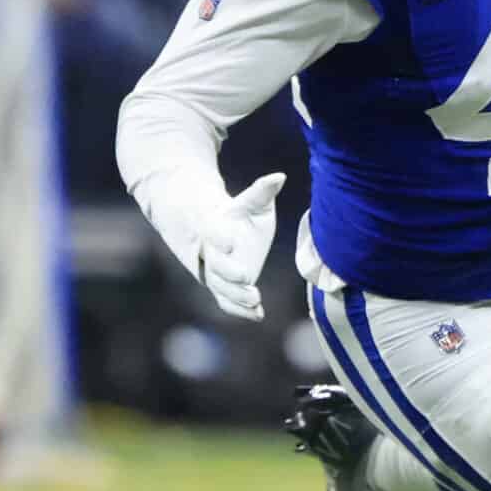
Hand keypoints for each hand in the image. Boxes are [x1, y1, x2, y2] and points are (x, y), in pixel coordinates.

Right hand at [195, 173, 283, 320]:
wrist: (219, 232)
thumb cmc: (238, 216)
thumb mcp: (251, 203)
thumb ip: (262, 192)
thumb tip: (280, 177)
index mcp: (213, 227)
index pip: (212, 231)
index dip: (218, 236)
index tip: (229, 241)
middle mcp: (210, 252)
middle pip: (215, 264)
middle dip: (227, 271)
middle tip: (245, 276)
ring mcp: (214, 272)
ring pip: (220, 286)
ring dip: (235, 295)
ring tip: (255, 299)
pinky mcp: (222, 287)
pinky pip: (226, 301)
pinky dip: (239, 309)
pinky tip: (258, 314)